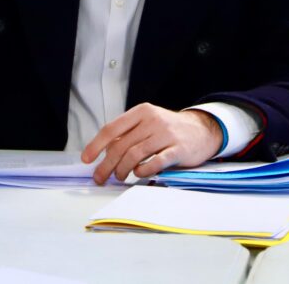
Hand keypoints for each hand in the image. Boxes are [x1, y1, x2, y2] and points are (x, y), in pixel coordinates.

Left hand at [81, 104, 222, 184]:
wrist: (201, 130)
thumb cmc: (168, 130)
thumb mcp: (147, 123)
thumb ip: (128, 134)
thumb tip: (104, 153)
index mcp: (141, 112)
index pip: (112, 128)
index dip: (96, 145)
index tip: (87, 159)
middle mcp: (152, 120)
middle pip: (121, 145)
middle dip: (106, 165)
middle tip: (100, 177)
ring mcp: (166, 134)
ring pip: (135, 155)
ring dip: (122, 170)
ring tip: (119, 177)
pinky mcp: (178, 149)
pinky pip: (155, 163)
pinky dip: (143, 171)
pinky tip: (138, 174)